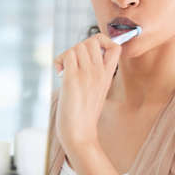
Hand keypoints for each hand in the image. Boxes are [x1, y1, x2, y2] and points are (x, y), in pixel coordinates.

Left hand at [53, 33, 120, 151]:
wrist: (79, 133)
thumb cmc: (84, 113)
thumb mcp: (98, 90)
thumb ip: (95, 72)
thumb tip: (81, 55)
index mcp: (108, 75)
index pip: (115, 46)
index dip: (103, 42)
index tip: (92, 52)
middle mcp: (99, 72)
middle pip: (91, 41)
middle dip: (80, 46)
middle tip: (74, 62)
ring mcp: (87, 75)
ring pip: (77, 46)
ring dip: (68, 54)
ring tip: (65, 69)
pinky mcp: (72, 79)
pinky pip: (67, 56)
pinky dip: (60, 61)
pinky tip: (59, 72)